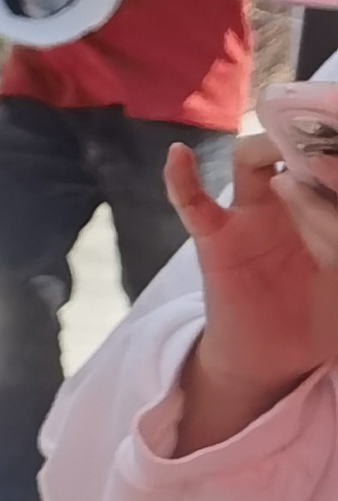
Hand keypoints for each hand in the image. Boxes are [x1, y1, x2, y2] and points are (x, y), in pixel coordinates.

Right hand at [170, 134, 337, 448]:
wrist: (278, 358)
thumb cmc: (324, 314)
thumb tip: (333, 199)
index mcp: (325, 207)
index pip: (331, 164)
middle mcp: (290, 202)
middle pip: (296, 150)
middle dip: (315, 144)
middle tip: (327, 142)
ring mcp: (250, 217)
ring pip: (250, 163)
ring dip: (265, 148)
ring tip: (279, 145)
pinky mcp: (215, 240)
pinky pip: (193, 205)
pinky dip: (182, 180)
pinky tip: (178, 155)